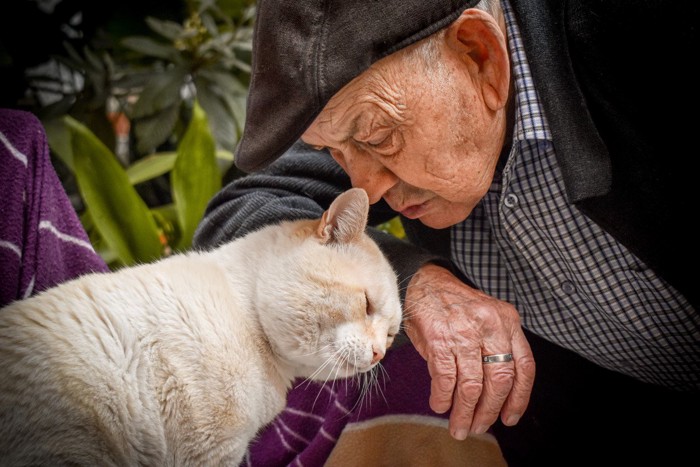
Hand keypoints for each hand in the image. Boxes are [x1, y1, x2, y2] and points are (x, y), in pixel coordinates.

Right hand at [403, 263, 534, 439]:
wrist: (423, 281)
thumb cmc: (453, 306)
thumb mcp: (486, 318)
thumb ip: (496, 348)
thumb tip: (495, 397)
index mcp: (507, 320)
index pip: (524, 366)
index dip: (519, 398)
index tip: (509, 418)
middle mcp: (490, 325)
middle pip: (500, 380)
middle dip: (489, 411)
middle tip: (478, 426)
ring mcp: (464, 331)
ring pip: (472, 385)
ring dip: (464, 411)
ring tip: (459, 426)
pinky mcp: (439, 338)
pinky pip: (446, 378)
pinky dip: (443, 397)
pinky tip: (440, 404)